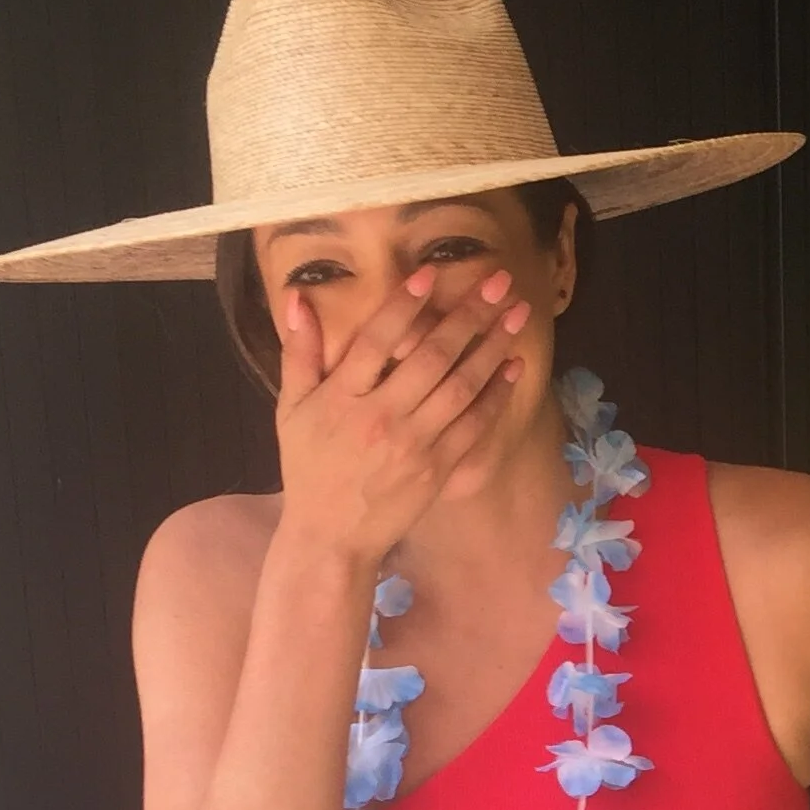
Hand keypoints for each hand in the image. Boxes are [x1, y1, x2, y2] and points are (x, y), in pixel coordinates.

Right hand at [274, 265, 531, 566]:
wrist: (332, 536)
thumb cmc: (309, 468)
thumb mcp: (291, 410)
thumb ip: (299, 352)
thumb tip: (297, 297)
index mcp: (342, 398)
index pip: (375, 341)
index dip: (404, 305)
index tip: (432, 272)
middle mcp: (381, 418)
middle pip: (431, 357)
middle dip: (468, 315)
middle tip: (499, 281)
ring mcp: (414, 445)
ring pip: (460, 387)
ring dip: (493, 347)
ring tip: (518, 313)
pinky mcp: (438, 469)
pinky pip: (474, 426)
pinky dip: (496, 395)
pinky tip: (514, 366)